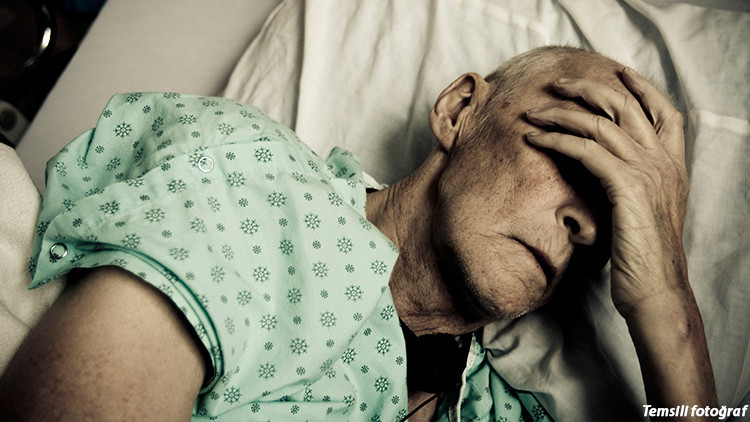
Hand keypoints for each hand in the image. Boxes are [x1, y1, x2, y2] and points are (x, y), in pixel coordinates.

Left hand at [524, 68, 688, 317]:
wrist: (657, 291)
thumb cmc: (645, 259)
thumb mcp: (645, 214)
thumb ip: (635, 186)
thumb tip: (610, 174)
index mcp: (673, 166)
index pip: (665, 111)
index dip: (641, 87)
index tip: (614, 73)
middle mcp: (663, 162)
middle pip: (626, 105)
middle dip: (588, 88)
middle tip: (557, 84)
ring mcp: (647, 172)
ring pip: (599, 123)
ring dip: (561, 112)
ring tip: (533, 111)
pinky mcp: (626, 186)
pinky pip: (585, 149)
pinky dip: (556, 139)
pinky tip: (534, 139)